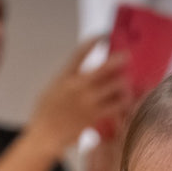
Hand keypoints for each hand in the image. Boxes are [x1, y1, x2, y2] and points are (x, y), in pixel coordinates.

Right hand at [26, 37, 131, 152]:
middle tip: (126, 57)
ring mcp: (87, 101)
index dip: (93, 41)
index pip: (80, 53)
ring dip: (123, 82)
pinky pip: (115, 106)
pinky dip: (123, 102)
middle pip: (103, 68)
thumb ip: (67, 78)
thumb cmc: (46, 112)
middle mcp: (77, 87)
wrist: (45, 135)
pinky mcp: (94, 116)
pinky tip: (125, 100)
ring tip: (125, 83)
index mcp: (64, 76)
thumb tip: (81, 69)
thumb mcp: (52, 88)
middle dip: (118, 60)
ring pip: (114, 87)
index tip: (103, 35)